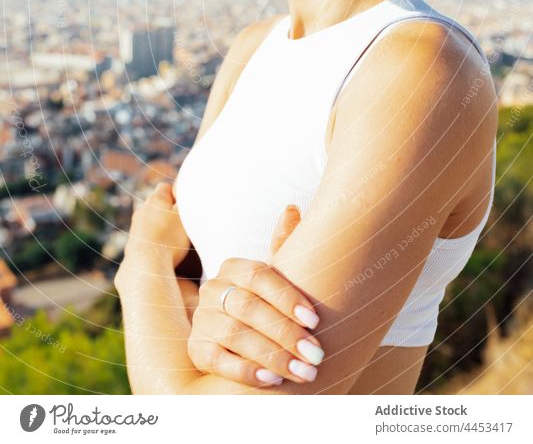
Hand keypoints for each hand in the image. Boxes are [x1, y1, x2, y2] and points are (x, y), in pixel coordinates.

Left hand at [116, 182, 190, 289]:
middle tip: (180, 223)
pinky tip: (161, 251)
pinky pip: (145, 238)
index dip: (176, 194)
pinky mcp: (131, 245)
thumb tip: (182, 187)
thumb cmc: (170, 239)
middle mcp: (141, 211)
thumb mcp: (185, 214)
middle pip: (156, 205)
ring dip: (159, 227)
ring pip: (149, 222)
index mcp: (155, 200)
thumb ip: (184, 199)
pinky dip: (153, 241)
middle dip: (167, 211)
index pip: (164, 187)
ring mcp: (135, 228)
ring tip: (171, 240)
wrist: (147, 265)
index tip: (184, 207)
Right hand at [187, 204, 324, 386]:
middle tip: (316, 354)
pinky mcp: (196, 350)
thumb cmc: (269, 306)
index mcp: (234, 267)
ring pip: (235, 335)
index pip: (258, 276)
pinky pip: (218, 360)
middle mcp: (213, 290)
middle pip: (249, 307)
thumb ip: (283, 245)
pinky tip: (273, 380)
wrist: (242, 344)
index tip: (315, 320)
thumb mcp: (277, 278)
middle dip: (286, 333)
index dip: (286, 297)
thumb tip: (292, 208)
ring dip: (273, 355)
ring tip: (304, 372)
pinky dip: (246, 370)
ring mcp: (201, 319)